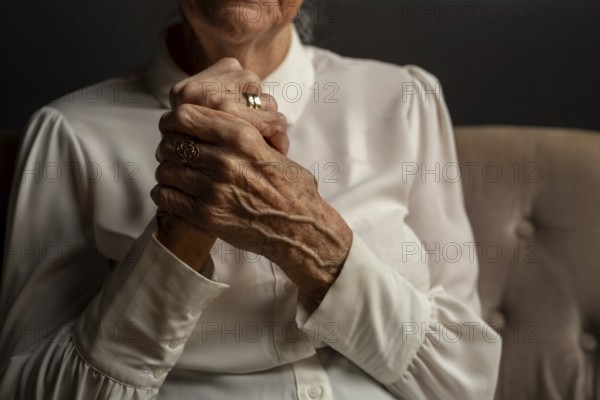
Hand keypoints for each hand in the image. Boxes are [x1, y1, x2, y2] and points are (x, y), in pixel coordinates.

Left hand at [155, 58, 289, 272]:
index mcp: (241, 135)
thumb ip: (239, 132)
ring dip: (167, 171)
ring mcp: (213, 188)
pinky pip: (166, 196)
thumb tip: (210, 119)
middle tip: (173, 154)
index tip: (172, 127)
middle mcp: (224, 159)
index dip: (172, 120)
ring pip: (166, 170)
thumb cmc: (290, 187)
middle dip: (168, 147)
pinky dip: (164, 194)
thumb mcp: (270, 147)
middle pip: (171, 142)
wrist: (299, 226)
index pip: (185, 115)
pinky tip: (174, 194)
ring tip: (176, 176)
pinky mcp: (206, 214)